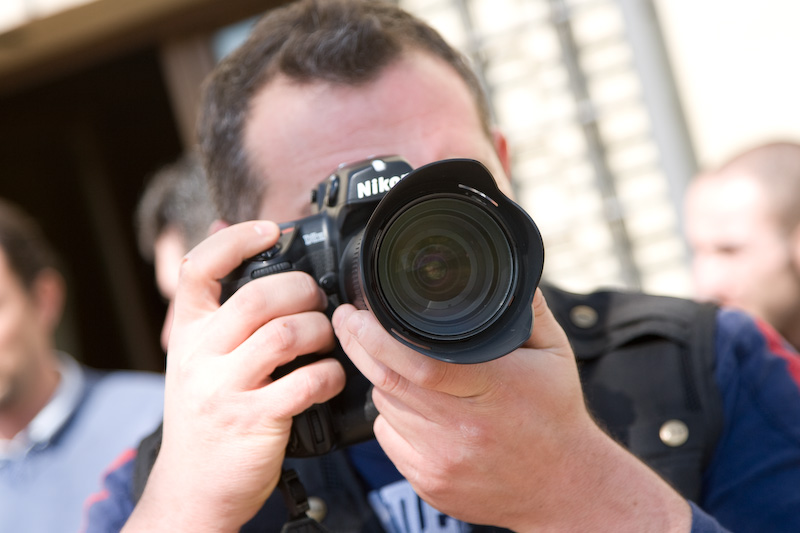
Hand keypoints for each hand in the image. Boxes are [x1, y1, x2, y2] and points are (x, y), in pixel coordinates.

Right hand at [125, 221, 345, 531]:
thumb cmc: (205, 416)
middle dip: (300, 289)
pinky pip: (305, 383)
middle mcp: (201, 357)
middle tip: (318, 299)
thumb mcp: (195, 358)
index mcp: (188, 335)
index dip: (236, 239)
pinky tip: (332, 377)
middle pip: (256, 297)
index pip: (199, 269)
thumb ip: (213, 304)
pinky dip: (330, 375)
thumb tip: (222, 227)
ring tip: (327, 339)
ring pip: (284, 334)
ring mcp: (225, 390)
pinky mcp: (255, 421)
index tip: (270, 231)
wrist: (191, 489)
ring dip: (320, 331)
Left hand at [332, 289, 690, 531]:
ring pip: (384, 406)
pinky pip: (387, 438)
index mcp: (494, 388)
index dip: (375, 336)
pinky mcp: (429, 481)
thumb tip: (504, 269)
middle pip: (388, 381)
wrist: (564, 486)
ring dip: (379, 379)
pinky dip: (389, 414)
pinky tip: (410, 405)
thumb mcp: (553, 352)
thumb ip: (527, 309)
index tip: (356, 312)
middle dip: (358, 345)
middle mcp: (463, 427)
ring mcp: (442, 459)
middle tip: (347, 321)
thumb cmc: (555, 415)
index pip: (417, 361)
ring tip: (392, 362)